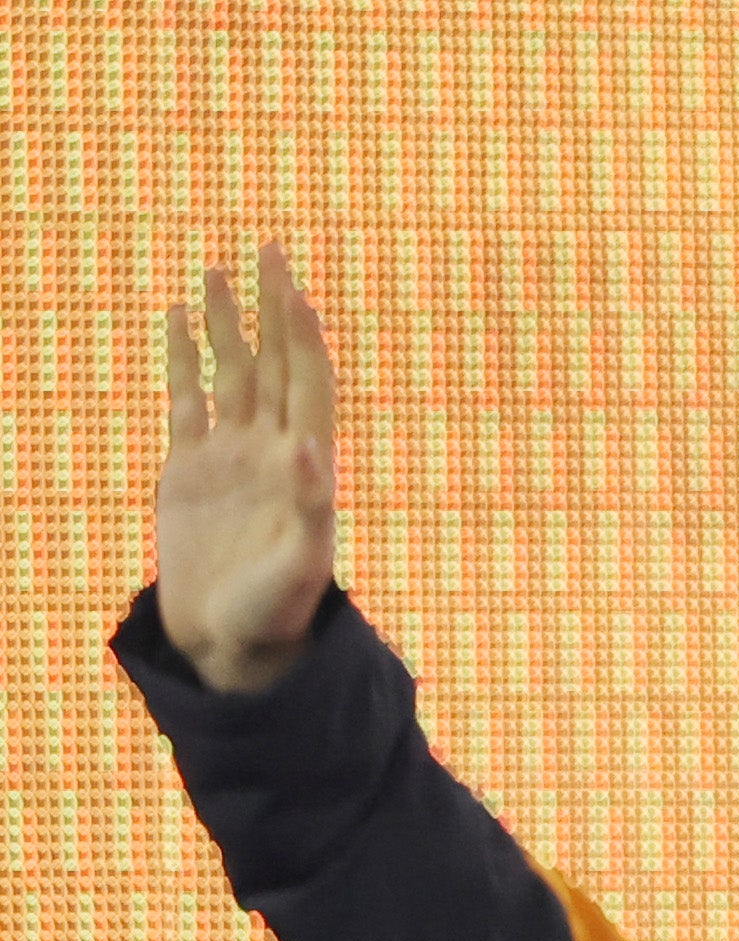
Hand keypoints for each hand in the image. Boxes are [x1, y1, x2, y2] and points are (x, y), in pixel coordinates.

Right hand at [156, 241, 338, 694]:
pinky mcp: (188, 472)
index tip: (292, 283)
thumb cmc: (277, 612)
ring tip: (217, 271)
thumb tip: (307, 446)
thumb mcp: (301, 563)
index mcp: (305, 466)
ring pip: (229, 373)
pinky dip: (184, 360)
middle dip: (270, 307)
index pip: (307, 381)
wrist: (231, 643)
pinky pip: (186, 402)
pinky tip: (180, 321)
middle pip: (272, 363)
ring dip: (227, 324)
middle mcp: (270, 451)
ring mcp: (229, 457)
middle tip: (267, 248)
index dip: (302, 333)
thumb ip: (309, 506)